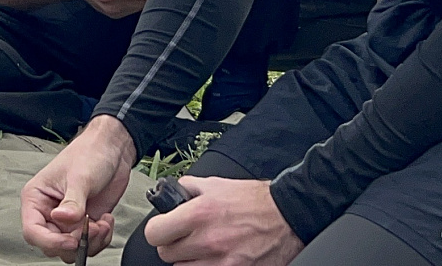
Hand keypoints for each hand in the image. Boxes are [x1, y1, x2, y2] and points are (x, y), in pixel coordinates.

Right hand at [21, 115, 136, 260]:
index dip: (51, 242)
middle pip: (52, 245)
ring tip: (102, 223)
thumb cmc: (89, 153)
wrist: (112, 150)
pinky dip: (100, 239)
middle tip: (92, 227)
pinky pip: (88, 245)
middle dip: (75, 242)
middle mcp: (49, 212)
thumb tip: (62, 219)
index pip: (32, 231)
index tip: (72, 240)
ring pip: (71, 249)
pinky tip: (106, 221)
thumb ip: (72, 201)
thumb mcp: (80, 177)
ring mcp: (67, 220)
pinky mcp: (84, 224)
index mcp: (36, 198)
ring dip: (90, 242)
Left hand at [141, 177, 302, 265]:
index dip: (158, 229)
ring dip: (189, 259)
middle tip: (186, 236)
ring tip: (204, 246)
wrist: (287, 216)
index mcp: (199, 214)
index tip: (165, 228)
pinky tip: (215, 256)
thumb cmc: (254, 200)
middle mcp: (207, 240)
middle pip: (166, 254)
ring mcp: (220, 261)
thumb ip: (187, 188)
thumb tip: (167, 194)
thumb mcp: (216, 183)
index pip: (155, 233)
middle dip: (173, 244)